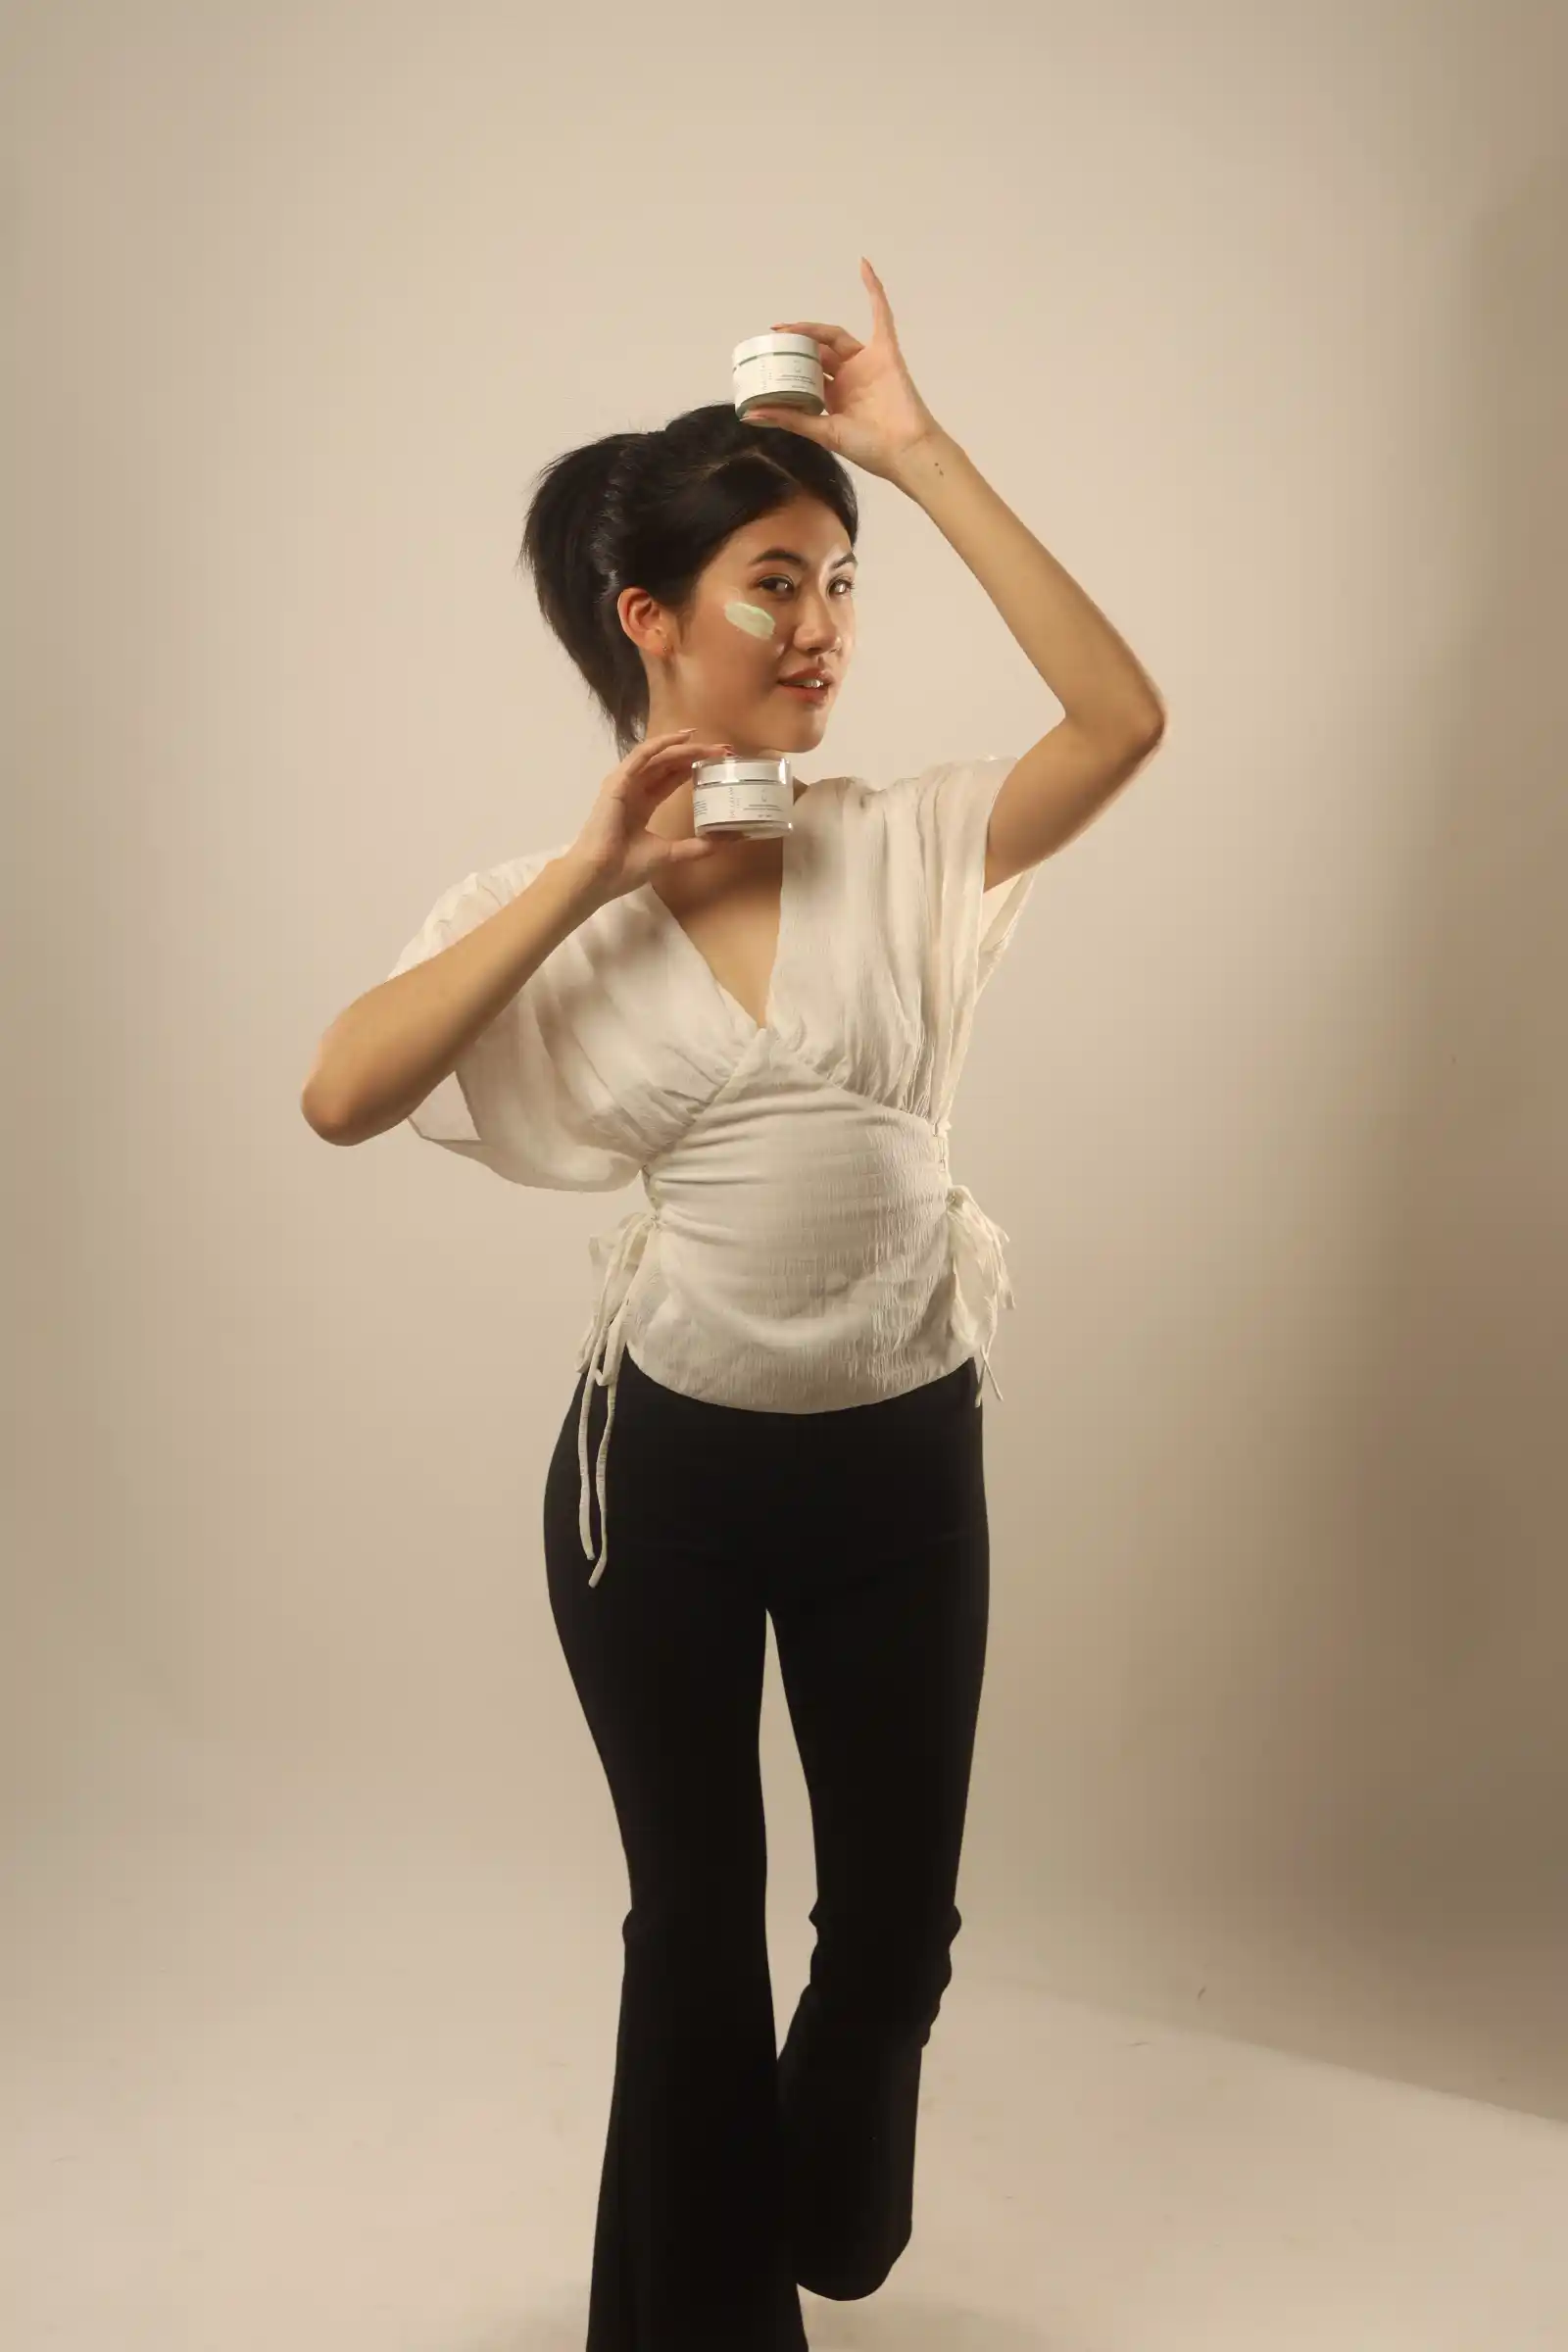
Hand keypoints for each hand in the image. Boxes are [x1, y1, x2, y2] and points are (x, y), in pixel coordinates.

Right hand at [568, 729, 729, 901]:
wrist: (600, 876)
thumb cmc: (626, 867)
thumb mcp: (669, 854)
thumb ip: (694, 847)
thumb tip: (721, 844)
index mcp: (642, 805)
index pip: (671, 778)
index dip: (693, 768)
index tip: (718, 763)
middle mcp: (633, 790)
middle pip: (667, 764)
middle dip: (693, 754)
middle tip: (721, 750)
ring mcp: (623, 784)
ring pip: (656, 757)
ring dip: (681, 747)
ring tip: (705, 741)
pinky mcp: (617, 783)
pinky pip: (639, 757)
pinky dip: (659, 745)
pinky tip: (680, 738)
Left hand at [741, 258, 943, 482]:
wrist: (904, 450)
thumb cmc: (869, 447)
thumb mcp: (824, 432)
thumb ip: (792, 419)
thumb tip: (752, 413)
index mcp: (837, 398)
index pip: (808, 374)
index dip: (789, 366)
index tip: (767, 362)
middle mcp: (850, 377)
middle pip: (818, 353)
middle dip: (795, 347)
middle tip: (772, 342)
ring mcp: (867, 363)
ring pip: (835, 337)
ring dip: (812, 331)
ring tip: (786, 329)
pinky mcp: (886, 352)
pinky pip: (881, 315)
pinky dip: (874, 291)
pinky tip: (863, 266)